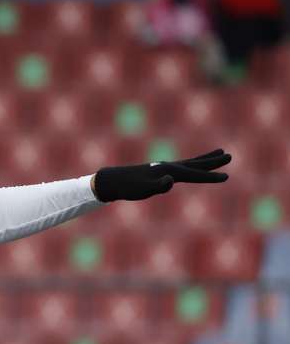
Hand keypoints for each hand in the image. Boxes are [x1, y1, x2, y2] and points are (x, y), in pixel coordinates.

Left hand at [92, 148, 230, 202]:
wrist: (113, 180)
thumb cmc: (128, 187)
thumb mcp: (143, 189)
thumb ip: (158, 185)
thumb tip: (171, 180)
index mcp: (168, 171)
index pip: (194, 175)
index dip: (210, 177)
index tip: (227, 177)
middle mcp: (168, 166)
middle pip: (196, 164)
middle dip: (212, 161)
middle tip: (229, 155)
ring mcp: (165, 167)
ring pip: (190, 163)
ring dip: (205, 159)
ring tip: (220, 153)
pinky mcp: (160, 171)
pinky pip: (182, 166)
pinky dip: (192, 164)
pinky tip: (193, 165)